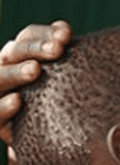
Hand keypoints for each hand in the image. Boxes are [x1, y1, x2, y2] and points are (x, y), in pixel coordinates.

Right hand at [0, 21, 71, 142]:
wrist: (44, 135)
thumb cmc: (58, 96)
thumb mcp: (60, 74)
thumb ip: (61, 52)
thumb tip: (65, 29)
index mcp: (20, 54)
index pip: (28, 36)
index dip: (45, 33)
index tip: (67, 34)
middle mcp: (4, 68)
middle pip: (14, 52)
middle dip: (35, 49)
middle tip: (57, 49)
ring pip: (0, 78)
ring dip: (16, 73)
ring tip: (35, 70)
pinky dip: (4, 106)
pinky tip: (18, 101)